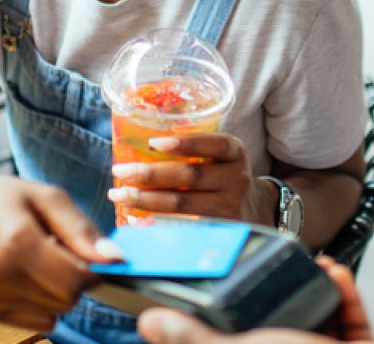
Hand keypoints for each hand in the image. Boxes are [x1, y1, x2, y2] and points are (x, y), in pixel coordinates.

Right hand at [0, 169, 123, 331]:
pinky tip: (28, 275)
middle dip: (76, 280)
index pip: (74, 280)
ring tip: (40, 260)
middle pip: (67, 299)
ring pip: (54, 312)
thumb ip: (82, 230)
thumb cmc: (5, 197)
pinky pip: (38, 321)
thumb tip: (114, 259)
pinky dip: (43, 302)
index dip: (92, 271)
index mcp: (17, 241)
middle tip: (61, 252)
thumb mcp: (48, 197)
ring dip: (58, 290)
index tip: (89, 253)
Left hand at [108, 132, 267, 222]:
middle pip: (190, 175)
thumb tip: (136, 146)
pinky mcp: (219, 229)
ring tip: (119, 194)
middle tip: (120, 170)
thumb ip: (192, 151)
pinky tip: (135, 218)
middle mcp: (236, 179)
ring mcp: (229, 207)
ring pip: (183, 202)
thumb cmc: (222, 176)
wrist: (254, 210)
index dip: (185, 143)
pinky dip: (156, 221)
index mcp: (235, 153)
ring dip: (146, 199)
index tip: (153, 142)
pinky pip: (183, 225)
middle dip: (150, 173)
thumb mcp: (219, 157)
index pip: (214, 144)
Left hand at [137, 256, 373, 343]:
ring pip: (319, 317)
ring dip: (316, 286)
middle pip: (283, 322)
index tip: (231, 280)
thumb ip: (195, 339)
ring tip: (309, 260)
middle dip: (283, 291)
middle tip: (277, 263)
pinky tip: (333, 270)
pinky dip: (345, 295)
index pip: (240, 333)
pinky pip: (352, 321)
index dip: (232, 313)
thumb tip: (150, 324)